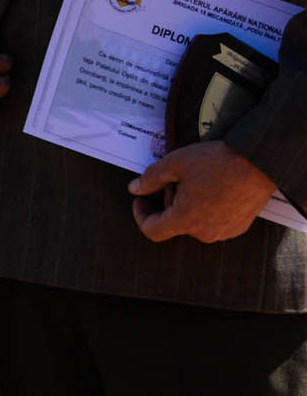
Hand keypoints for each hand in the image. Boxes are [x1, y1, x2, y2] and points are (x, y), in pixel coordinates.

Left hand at [130, 141, 279, 243]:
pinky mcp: (238, 227)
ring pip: (193, 222)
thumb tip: (134, 189)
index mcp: (186, 220)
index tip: (142, 199)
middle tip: (175, 179)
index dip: (140, 215)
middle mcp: (205, 232)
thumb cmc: (218, 163)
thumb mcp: (175, 164)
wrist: (259, 163)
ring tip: (196, 181)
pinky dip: (205, 208)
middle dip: (167, 201)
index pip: (152, 231)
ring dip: (186, 205)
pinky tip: (212, 188)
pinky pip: (212, 222)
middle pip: (173, 223)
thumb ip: (150, 179)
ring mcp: (224, 232)